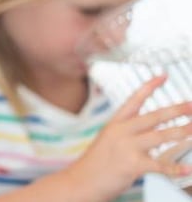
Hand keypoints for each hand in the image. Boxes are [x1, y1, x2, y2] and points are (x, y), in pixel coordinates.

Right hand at [64, 75, 191, 199]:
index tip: (162, 77)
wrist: (80, 182)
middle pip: (153, 117)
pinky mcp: (133, 165)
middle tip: (191, 106)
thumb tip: (151, 131)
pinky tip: (187, 168)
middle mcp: (121, 133)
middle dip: (176, 110)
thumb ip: (128, 135)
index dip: (149, 87)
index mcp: (114, 125)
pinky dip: (176, 168)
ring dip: (181, 132)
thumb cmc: (94, 166)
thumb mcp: (107, 142)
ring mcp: (127, 148)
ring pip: (160, 136)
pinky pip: (160, 165)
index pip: (133, 100)